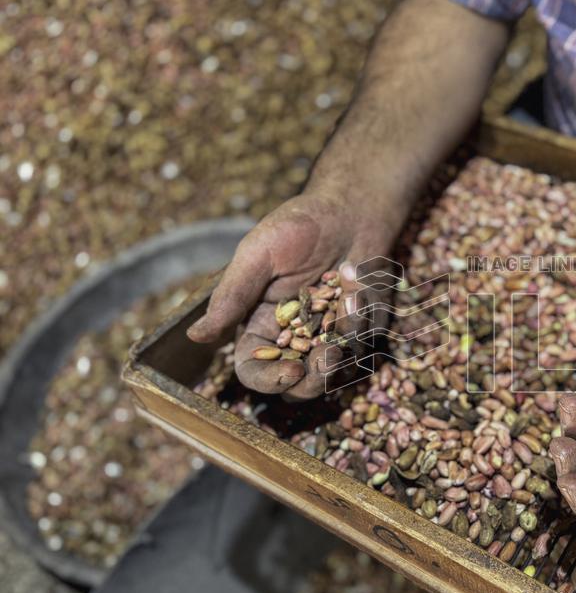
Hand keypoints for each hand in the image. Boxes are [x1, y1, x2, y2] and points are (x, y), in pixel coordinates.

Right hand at [186, 190, 398, 399]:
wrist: (350, 208)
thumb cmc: (298, 226)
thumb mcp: (259, 254)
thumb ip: (231, 296)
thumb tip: (195, 336)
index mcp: (260, 324)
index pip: (253, 369)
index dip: (268, 380)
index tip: (290, 371)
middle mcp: (294, 336)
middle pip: (297, 385)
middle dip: (314, 379)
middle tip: (329, 355)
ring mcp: (330, 334)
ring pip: (335, 369)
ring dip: (345, 342)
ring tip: (350, 300)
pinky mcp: (361, 326)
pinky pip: (363, 341)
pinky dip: (363, 316)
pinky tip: (358, 284)